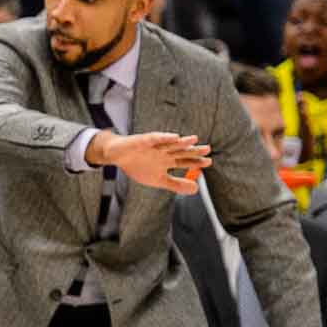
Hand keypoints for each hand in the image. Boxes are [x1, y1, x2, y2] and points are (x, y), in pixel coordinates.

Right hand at [86, 130, 211, 193]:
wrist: (117, 156)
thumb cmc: (137, 166)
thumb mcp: (158, 179)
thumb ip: (176, 184)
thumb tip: (196, 189)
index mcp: (167, 161)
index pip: (184, 160)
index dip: (196, 161)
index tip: (208, 162)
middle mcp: (164, 152)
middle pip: (180, 150)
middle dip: (193, 150)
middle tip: (207, 149)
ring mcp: (154, 146)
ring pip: (170, 143)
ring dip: (181, 141)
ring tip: (193, 139)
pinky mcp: (143, 140)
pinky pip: (155, 138)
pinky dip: (164, 138)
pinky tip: (174, 137)